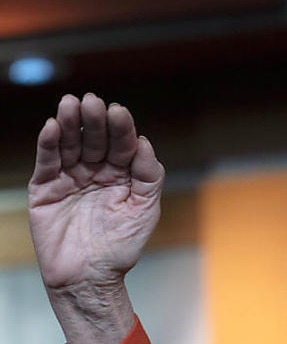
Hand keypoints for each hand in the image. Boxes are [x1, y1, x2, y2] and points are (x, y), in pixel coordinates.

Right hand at [28, 93, 163, 341]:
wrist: (90, 277)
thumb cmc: (122, 245)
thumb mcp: (145, 209)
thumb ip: (148, 175)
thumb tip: (145, 142)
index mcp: (123, 172)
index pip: (122, 143)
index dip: (121, 127)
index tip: (118, 110)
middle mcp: (97, 170)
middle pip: (95, 138)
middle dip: (94, 120)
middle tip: (92, 101)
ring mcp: (71, 177)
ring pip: (70, 144)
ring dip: (70, 123)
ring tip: (70, 104)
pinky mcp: (46, 188)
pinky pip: (48, 162)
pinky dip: (49, 144)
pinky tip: (53, 126)